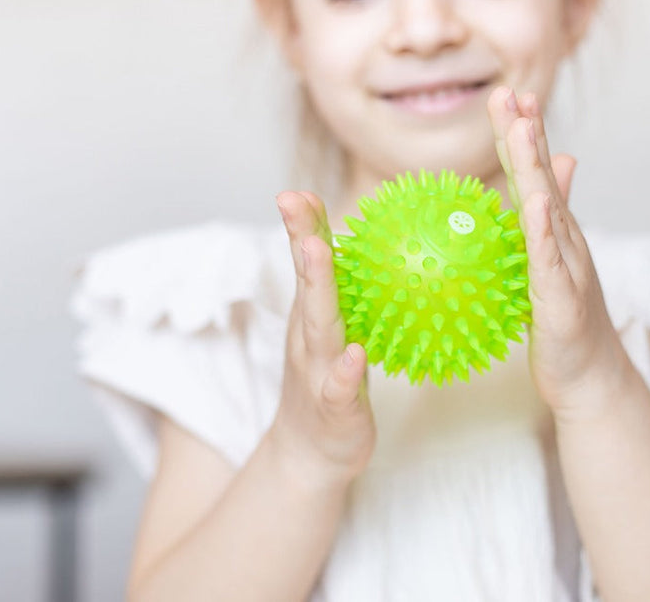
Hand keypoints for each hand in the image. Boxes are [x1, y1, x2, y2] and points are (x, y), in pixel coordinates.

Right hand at [269, 191, 375, 485]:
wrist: (309, 458)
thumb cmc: (329, 386)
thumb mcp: (332, 334)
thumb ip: (339, 293)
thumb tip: (355, 241)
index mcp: (313, 319)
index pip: (308, 264)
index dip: (303, 226)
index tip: (294, 191)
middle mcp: (308, 340)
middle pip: (307, 285)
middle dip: (303, 242)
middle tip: (294, 202)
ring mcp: (318, 373)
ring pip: (319, 330)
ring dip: (318, 291)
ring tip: (319, 253)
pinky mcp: (335, 409)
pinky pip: (339, 389)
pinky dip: (343, 372)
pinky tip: (353, 355)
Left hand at [486, 86, 636, 416]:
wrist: (592, 378)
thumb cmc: (566, 325)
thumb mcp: (550, 269)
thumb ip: (544, 225)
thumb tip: (547, 184)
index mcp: (553, 232)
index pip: (533, 175)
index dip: (521, 135)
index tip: (507, 94)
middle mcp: (564, 240)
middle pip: (540, 179)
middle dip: (525, 134)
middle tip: (509, 92)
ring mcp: (567, 266)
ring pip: (546, 209)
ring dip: (534, 168)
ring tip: (520, 129)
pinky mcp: (563, 298)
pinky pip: (550, 260)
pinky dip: (543, 230)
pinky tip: (536, 204)